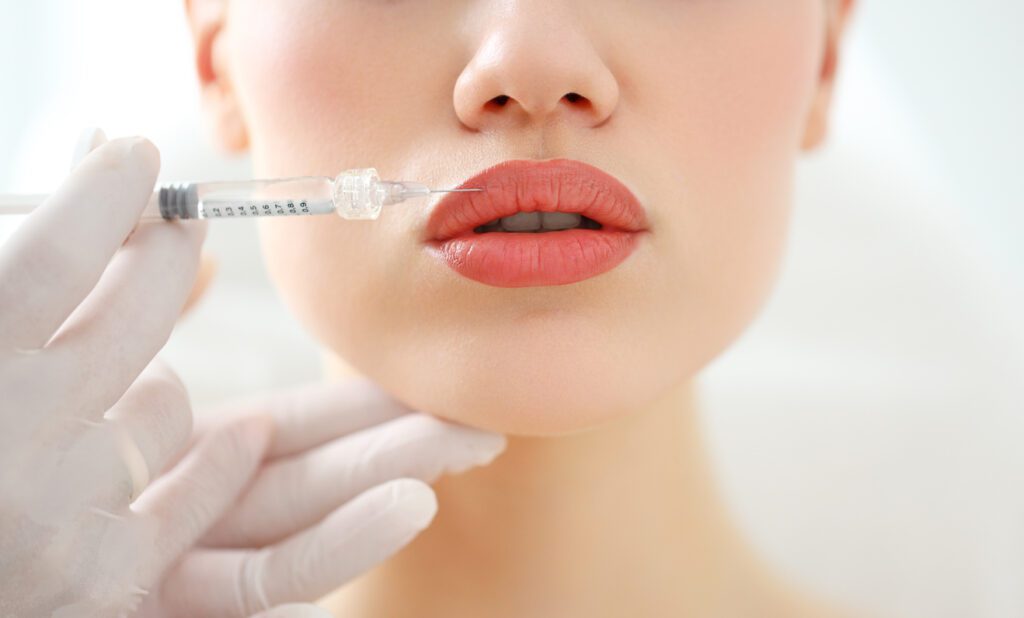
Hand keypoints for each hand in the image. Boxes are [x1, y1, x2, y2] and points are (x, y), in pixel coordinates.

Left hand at [0, 129, 505, 617]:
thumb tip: (132, 167)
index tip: (405, 354)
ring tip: (472, 440)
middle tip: (472, 398)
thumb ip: (63, 253)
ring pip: (286, 515)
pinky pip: (250, 588)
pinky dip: (334, 552)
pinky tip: (410, 504)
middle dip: (383, 426)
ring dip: (385, 477)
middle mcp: (137, 496)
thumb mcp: (0, 311)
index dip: (338, 385)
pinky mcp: (135, 603)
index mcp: (114, 432)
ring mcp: (139, 555)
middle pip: (286, 460)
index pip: (242, 401)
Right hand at [0, 129, 212, 615]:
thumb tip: (100, 162)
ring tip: (124, 381)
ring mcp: (59, 521)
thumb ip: (15, 278)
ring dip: (152, 385)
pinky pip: (200, 490)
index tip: (136, 155)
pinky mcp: (108, 581)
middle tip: (179, 220)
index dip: (100, 196)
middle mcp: (5, 443)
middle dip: (160, 254)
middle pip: (131, 319)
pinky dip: (218, 464)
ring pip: (165, 406)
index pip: (47, 262)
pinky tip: (246, 435)